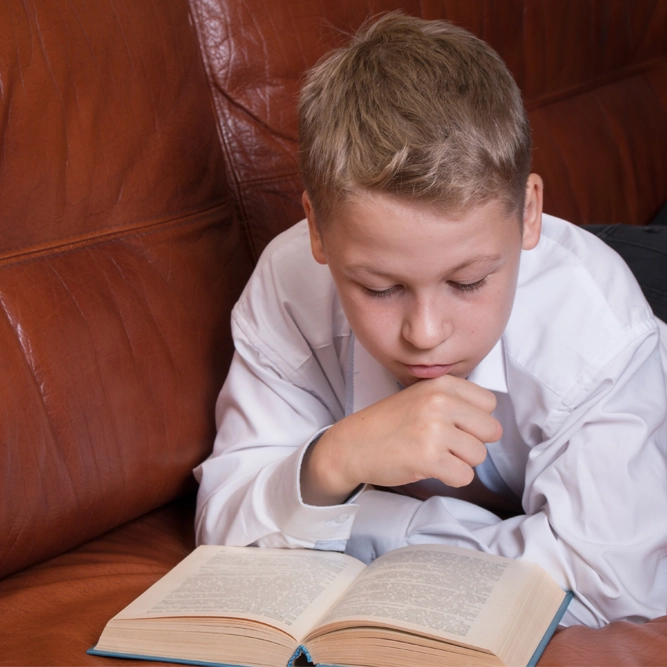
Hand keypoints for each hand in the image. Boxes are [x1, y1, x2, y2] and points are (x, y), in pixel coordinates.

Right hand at [300, 375, 501, 505]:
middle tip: (446, 444)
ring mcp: (435, 430)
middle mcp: (440, 403)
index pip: (489, 403)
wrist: (352, 445)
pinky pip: (465, 476)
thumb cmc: (387, 424)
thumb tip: (491, 421)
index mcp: (441, 384)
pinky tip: (430, 468)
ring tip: (434, 454)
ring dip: (460, 461)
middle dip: (473, 442)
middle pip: (490, 430)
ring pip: (479, 455)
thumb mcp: (421, 396)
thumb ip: (454, 400)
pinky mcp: (429, 458)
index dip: (476, 419)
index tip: (456, 424)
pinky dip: (451, 478)